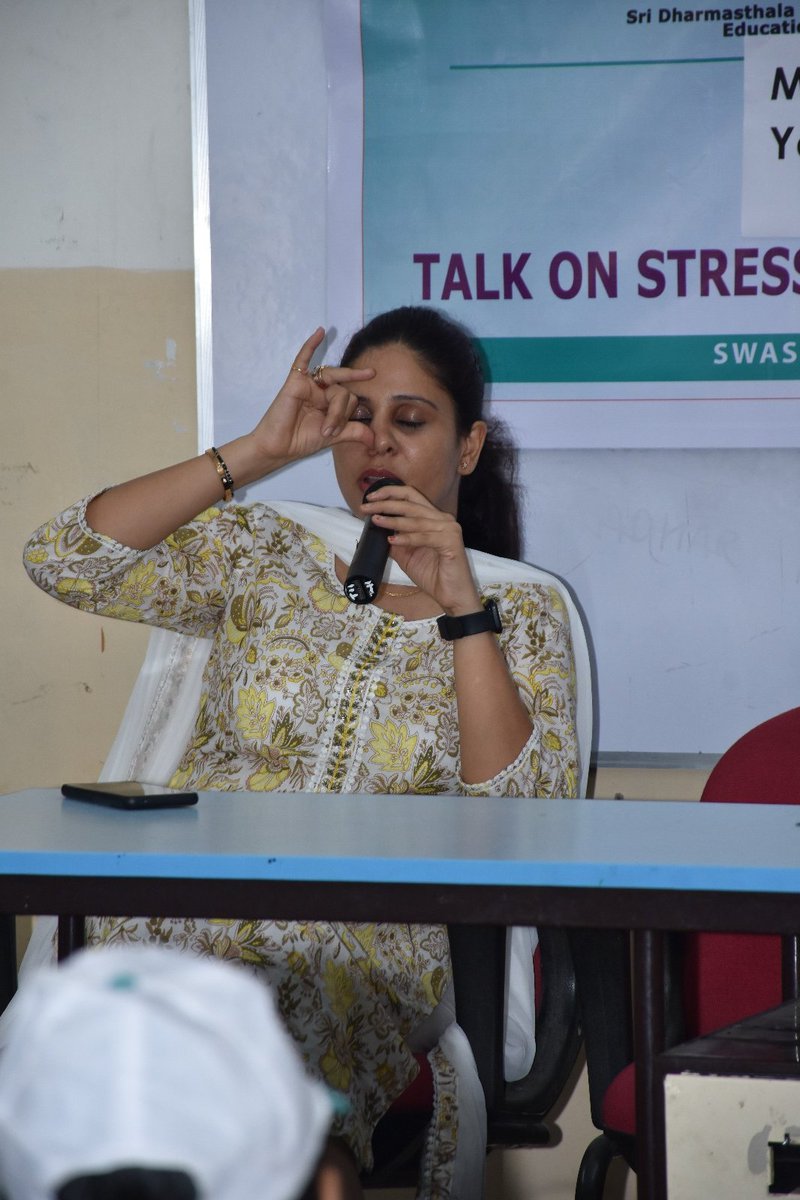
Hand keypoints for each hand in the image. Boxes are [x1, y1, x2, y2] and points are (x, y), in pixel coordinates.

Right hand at [250, 328, 375, 465]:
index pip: (350, 399)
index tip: (333, 434)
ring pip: (333, 381)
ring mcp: (309, 384)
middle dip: (340, 414)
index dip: (346, 417)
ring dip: (335, 406)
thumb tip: (376, 438)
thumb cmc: (302, 441)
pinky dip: (311, 344)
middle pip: (344, 390)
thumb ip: (355, 432)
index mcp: (330, 402)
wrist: (278, 448)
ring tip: (328, 425)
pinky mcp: (295, 381)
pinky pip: (304, 358)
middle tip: (330, 431)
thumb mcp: (335, 436)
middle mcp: (322, 390)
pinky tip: (321, 332)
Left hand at [362, 483, 481, 614]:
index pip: (411, 496)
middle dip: (386, 503)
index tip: (370, 497)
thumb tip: (375, 529)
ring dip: (393, 520)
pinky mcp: (451, 542)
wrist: (452, 596)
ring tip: (376, 520)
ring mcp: (449, 529)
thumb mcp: (406, 555)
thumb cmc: (432, 575)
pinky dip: (407, 538)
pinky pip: (425, 537)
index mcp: (433, 518)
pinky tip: (392, 540)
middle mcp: (443, 519)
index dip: (390, 493)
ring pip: (416, 519)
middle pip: (411, 503)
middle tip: (366, 507)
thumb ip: (395, 540)